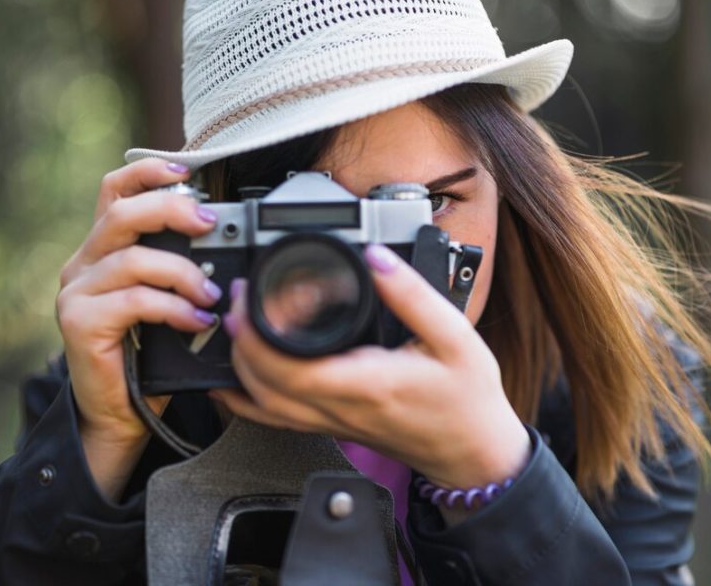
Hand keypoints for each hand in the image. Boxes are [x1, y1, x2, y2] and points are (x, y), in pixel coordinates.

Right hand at [56, 159, 221, 496]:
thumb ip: (182, 270)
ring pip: (134, 258)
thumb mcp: (167, 300)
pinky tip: (196, 320)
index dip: (147, 172)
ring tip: (211, 295)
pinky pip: (134, 300)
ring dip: (183, 273)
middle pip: (123, 213)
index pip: (115, 191)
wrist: (121, 410)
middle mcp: (85, 262)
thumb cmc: (150, 353)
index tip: (185, 170)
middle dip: (171, 209)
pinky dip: (173, 308)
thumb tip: (230, 249)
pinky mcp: (79, 321)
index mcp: (105, 249)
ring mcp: (77, 291)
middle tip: (209, 224)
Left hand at [212, 244, 530, 489]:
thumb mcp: (454, 337)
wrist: (473, 452)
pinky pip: (275, 419)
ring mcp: (331, 423)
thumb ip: (413, 296)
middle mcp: (340, 408)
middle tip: (241, 298)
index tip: (252, 293)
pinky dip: (247, 398)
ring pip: (262, 405)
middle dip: (238, 339)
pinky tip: (237, 378)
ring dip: (239, 365)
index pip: (289, 366)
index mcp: (367, 383)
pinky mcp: (332, 426)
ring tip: (239, 325)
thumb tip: (376, 257)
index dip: (257, 331)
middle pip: (262, 385)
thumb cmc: (467, 399)